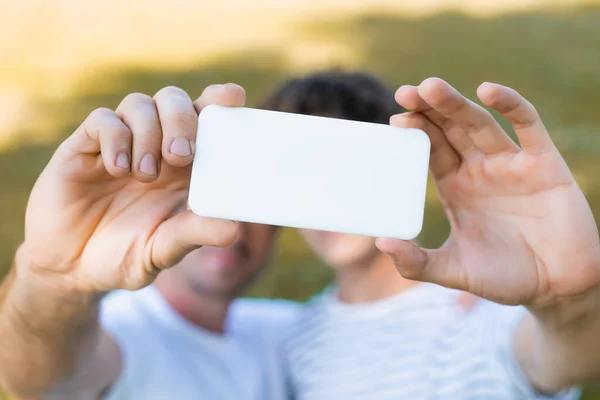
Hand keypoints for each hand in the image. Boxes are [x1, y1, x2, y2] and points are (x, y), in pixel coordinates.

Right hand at [20, 84, 245, 291]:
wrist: (70, 268)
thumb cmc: (125, 255)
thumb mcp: (163, 250)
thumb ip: (193, 234)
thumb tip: (233, 229)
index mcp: (183, 166)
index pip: (205, 118)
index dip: (219, 100)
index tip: (234, 97)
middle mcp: (154, 146)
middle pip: (174, 100)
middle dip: (182, 119)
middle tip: (180, 157)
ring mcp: (119, 144)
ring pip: (139, 104)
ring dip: (148, 134)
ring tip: (145, 175)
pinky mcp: (83, 148)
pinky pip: (103, 120)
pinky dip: (115, 138)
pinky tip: (117, 168)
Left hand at [377, 78, 599, 307]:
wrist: (559, 288)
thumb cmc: (506, 278)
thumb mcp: (455, 271)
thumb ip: (417, 262)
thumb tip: (381, 243)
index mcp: (456, 187)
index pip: (431, 150)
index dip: (414, 133)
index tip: (394, 121)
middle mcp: (479, 170)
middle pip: (449, 130)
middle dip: (428, 110)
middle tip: (405, 92)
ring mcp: (510, 164)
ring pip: (479, 123)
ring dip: (456, 104)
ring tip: (430, 87)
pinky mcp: (543, 163)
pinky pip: (528, 125)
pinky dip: (511, 105)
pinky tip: (488, 90)